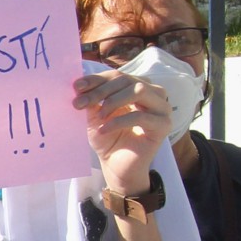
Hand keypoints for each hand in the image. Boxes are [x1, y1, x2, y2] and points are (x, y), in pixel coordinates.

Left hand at [74, 69, 168, 194]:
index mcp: (137, 87)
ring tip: (99, 117)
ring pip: (139, 90)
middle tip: (79, 103)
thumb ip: (92, 99)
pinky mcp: (163, 125)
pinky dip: (119, 121)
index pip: (117, 75)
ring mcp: (161, 108)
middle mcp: (153, 94)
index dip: (96, 79)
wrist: (116, 165)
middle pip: (127, 80)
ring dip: (113, 101)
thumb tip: (79, 83)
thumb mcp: (95, 115)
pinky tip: (104, 130)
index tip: (76, 87)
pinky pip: (140, 116)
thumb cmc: (107, 138)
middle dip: (100, 91)